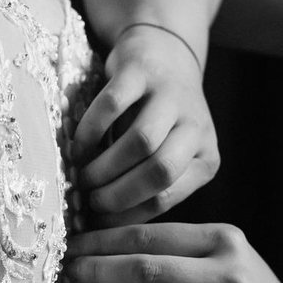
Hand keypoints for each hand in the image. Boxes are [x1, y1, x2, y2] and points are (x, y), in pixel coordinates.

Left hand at [66, 223, 282, 282]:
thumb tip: (99, 240)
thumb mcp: (218, 251)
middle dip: (100, 269)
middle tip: (73, 270)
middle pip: (147, 270)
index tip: (76, 244)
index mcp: (224, 240)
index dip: (106, 240)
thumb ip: (172, 244)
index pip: (152, 236)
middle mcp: (228, 277)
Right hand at [72, 24, 219, 226]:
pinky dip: (90, 131)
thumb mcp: (170, 154)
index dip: (128, 214)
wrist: (165, 53)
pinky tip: (77, 146)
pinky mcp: (141, 71)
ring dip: (105, 166)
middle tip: (90, 200)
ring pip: (141, 142)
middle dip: (118, 194)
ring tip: (83, 177)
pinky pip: (113, 106)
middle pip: (159, 172)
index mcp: (205, 157)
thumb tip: (105, 228)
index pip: (168, 197)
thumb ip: (147, 184)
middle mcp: (195, 127)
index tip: (99, 223)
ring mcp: (171, 96)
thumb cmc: (161, 119)